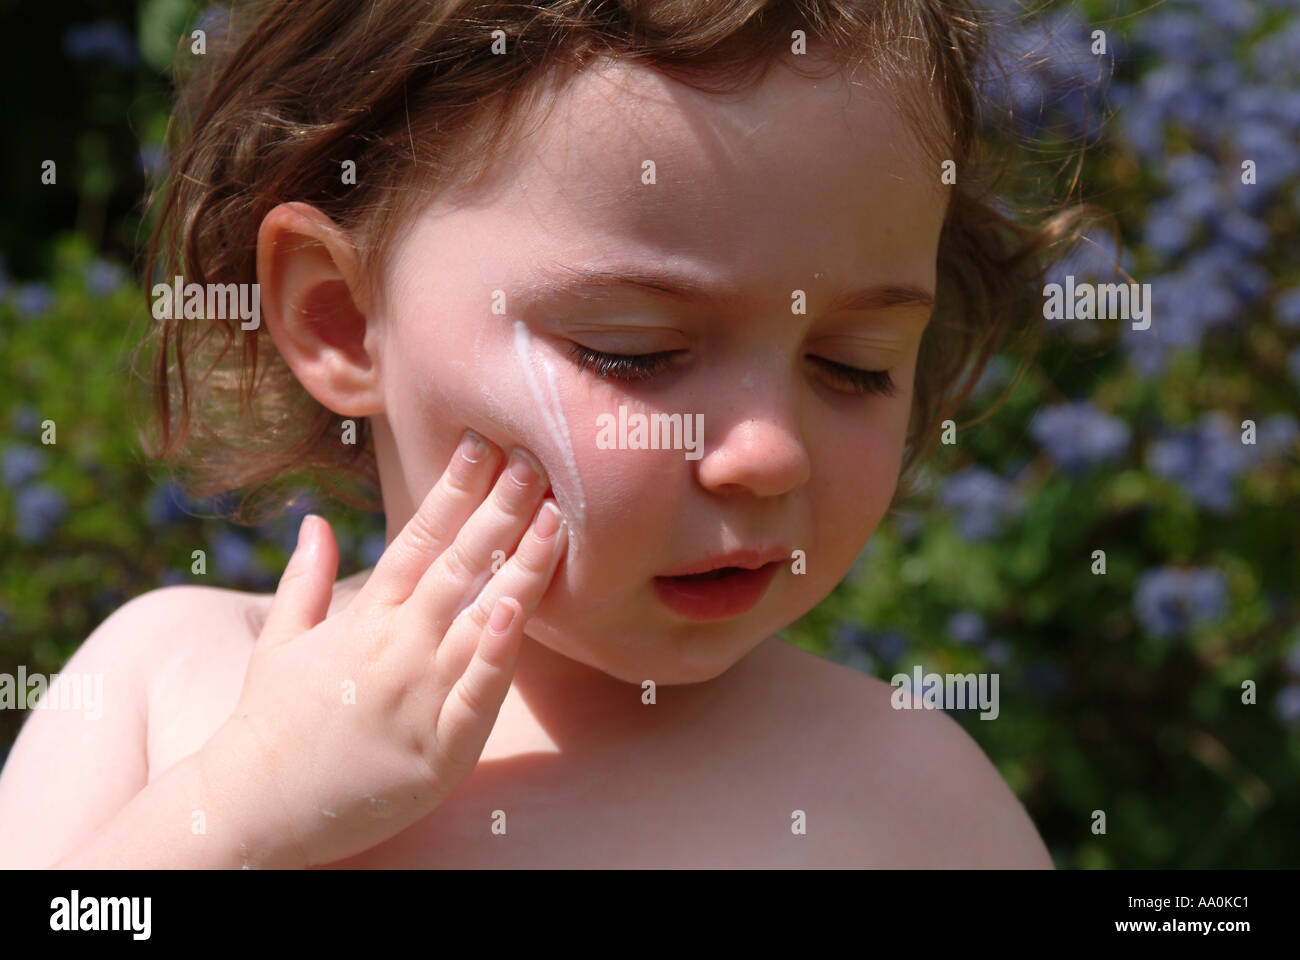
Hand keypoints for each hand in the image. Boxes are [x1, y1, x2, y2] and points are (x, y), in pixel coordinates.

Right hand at [200, 430, 565, 866]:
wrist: (253, 808)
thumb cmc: (271, 722)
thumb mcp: (280, 643)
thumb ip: (305, 579)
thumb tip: (316, 519)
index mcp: (365, 618)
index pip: (419, 538)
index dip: (454, 488)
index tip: (482, 445)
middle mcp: (395, 645)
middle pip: (459, 565)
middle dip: (500, 510)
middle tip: (536, 460)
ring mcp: (418, 694)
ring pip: (480, 618)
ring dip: (522, 567)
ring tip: (557, 521)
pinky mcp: (439, 747)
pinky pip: (477, 694)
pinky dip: (497, 654)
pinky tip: (518, 612)